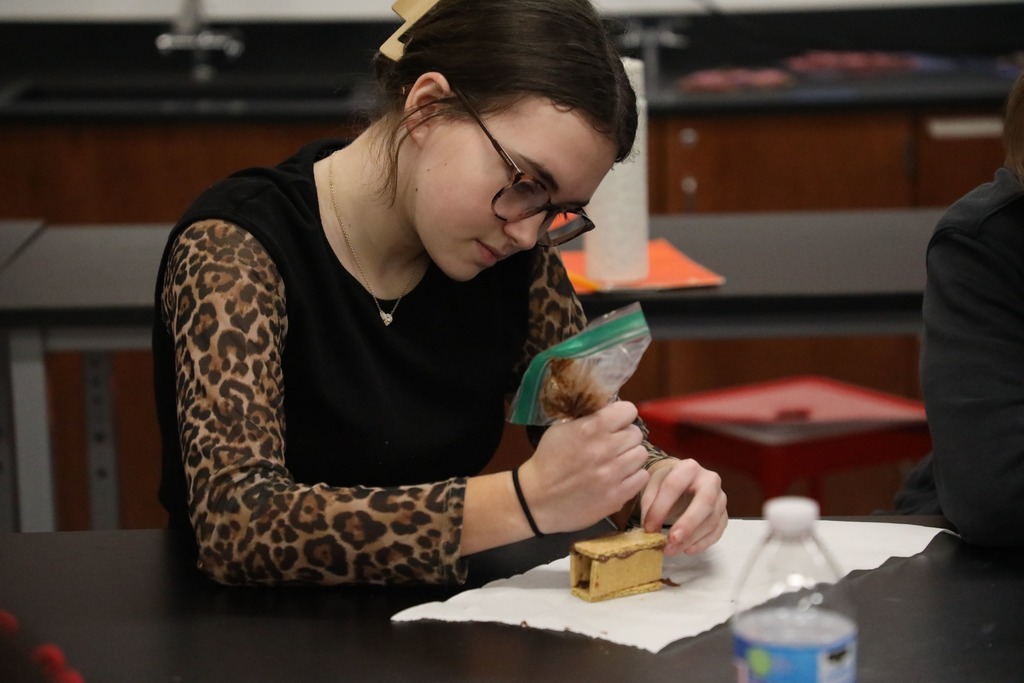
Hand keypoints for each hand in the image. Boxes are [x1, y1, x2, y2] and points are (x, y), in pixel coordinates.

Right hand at [518, 401, 650, 533]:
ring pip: (641, 454)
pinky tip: (619, 477)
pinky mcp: (617, 496)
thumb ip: (587, 417)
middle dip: (625, 436)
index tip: (616, 422)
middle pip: (636, 433)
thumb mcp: (561, 429)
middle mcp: (605, 449)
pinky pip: (641, 477)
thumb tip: (610, 407)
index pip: (628, 411)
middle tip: (613, 444)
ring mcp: (613, 474)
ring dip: (630, 456)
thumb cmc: (548, 461)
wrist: (537, 499)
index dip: (622, 415)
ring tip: (616, 461)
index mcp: (590, 428)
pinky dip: (632, 476)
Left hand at [640, 458, 727, 555]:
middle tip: (672, 540)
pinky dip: (703, 543)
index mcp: (689, 468)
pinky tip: (688, 550)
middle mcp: (710, 480)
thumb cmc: (667, 482)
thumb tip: (649, 528)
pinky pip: (717, 531)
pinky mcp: (724, 514)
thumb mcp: (653, 484)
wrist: (685, 481)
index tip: (648, 527)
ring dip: (691, 539)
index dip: (660, 508)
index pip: (674, 486)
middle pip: (705, 502)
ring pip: (711, 520)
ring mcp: (720, 497)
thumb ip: (649, 503)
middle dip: (688, 523)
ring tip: (672, 550)